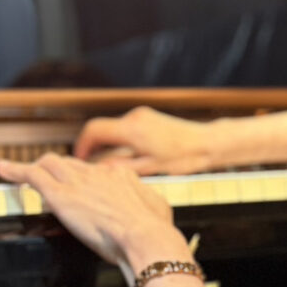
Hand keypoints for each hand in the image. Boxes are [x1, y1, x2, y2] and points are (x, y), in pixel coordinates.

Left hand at [0, 154, 190, 273]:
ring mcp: (77, 183)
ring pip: (48, 164)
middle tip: (46, 178)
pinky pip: (32, 176)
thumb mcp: (157, 208)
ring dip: (31, 167)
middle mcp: (97, 173)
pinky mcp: (60, 196)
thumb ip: (148, 201)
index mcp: (120, 176)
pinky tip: (3, 170)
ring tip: (13, 170)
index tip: (82, 190)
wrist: (145, 237)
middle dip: (57, 170)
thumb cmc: (155, 231)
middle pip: (70, 165)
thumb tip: (150, 203)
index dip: (86, 180)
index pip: (96, 172)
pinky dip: (15, 171)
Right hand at [74, 106, 213, 175]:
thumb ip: (121, 167)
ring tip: (107, 165)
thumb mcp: (149, 168)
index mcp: (132, 129)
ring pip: (114, 129)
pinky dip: (119, 141)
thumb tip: (97, 170)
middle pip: (102, 129)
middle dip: (93, 147)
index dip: (82, 146)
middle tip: (89, 166)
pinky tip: (125, 157)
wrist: (207, 143)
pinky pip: (126, 128)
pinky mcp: (149, 118)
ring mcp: (142, 116)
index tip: (78, 161)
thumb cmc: (183, 158)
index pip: (93, 131)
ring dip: (107, 144)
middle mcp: (134, 118)